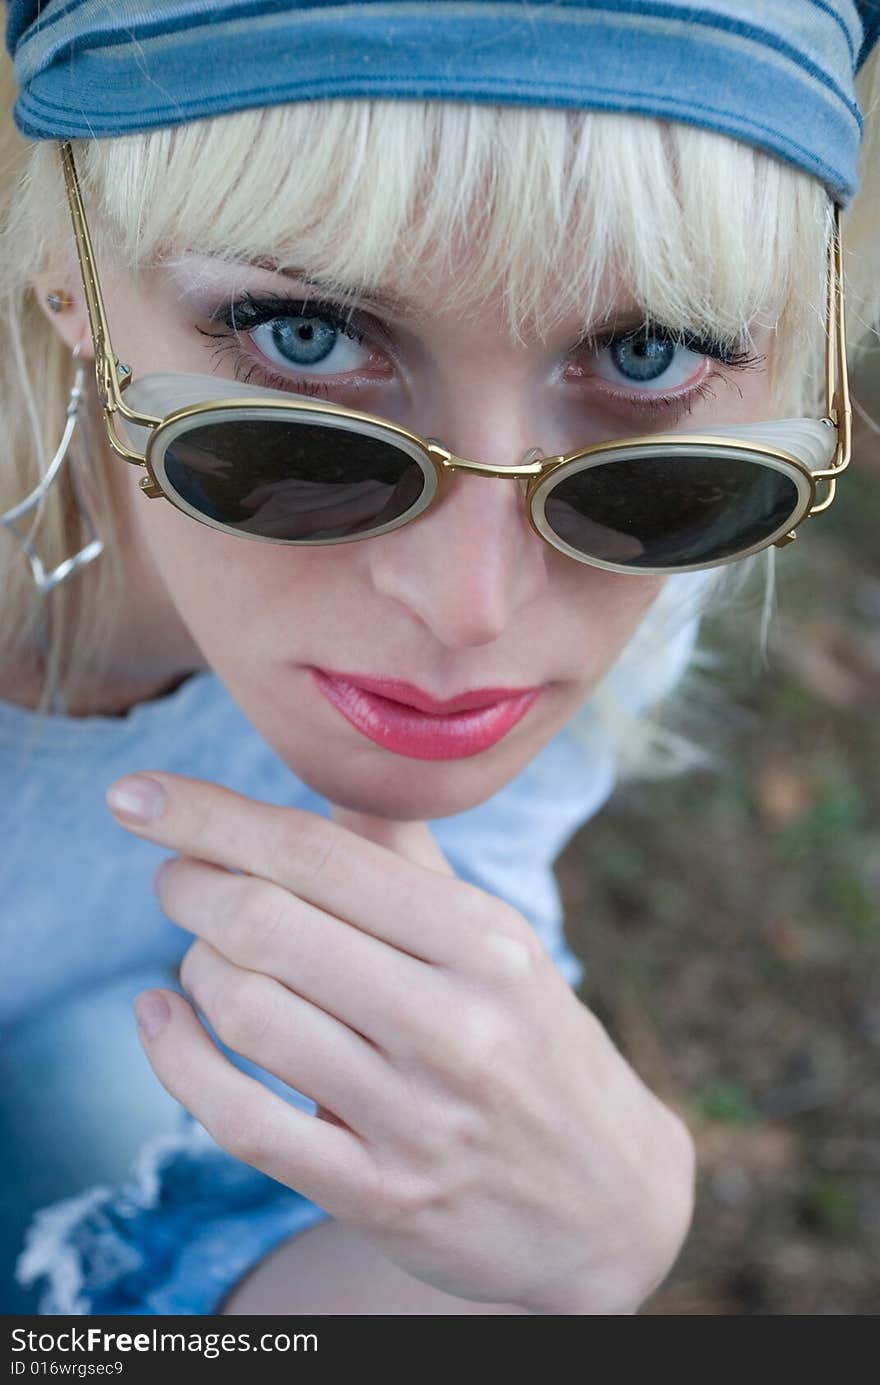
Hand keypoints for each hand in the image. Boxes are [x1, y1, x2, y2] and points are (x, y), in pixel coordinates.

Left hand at [107, 771, 694, 1314]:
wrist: (607, 1204)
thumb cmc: (535, 1046)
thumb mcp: (501, 945)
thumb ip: (411, 863)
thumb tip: (324, 778)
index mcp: (485, 940)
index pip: (322, 854)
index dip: (212, 816)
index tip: (139, 795)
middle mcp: (457, 1023)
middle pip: (269, 925)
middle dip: (190, 886)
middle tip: (174, 877)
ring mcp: (418, 1117)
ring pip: (248, 1012)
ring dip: (195, 967)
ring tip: (200, 953)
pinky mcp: (382, 1197)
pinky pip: (242, 1120)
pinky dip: (177, 1059)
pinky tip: (160, 1019)